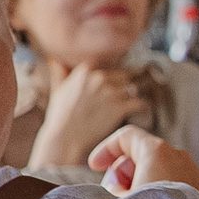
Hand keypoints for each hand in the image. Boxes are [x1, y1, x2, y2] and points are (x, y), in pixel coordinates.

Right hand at [31, 66, 145, 164]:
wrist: (65, 138)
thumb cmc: (60, 117)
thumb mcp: (58, 91)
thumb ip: (60, 73)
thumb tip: (55, 60)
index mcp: (85, 71)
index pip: (110, 64)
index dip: (115, 74)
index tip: (117, 82)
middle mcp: (99, 77)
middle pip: (125, 75)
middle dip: (126, 85)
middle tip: (126, 96)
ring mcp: (111, 92)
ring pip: (134, 88)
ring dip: (133, 96)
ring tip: (131, 104)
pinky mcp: (120, 107)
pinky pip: (141, 102)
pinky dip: (142, 107)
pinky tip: (140, 111)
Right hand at [90, 125, 198, 198]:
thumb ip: (113, 188)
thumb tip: (118, 187)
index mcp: (157, 152)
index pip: (126, 137)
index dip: (106, 149)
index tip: (95, 167)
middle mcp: (178, 157)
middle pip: (142, 153)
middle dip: (123, 171)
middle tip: (115, 193)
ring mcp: (193, 172)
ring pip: (158, 169)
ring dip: (141, 182)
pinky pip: (174, 182)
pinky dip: (159, 190)